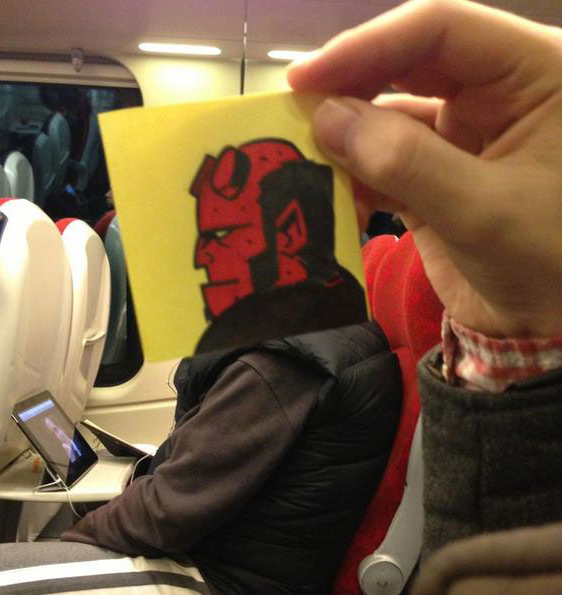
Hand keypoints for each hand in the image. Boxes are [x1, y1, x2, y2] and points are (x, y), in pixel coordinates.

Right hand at [288, 0, 561, 337]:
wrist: (546, 329)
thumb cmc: (545, 265)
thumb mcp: (481, 210)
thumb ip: (406, 163)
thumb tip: (327, 119)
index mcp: (533, 74)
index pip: (442, 30)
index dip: (370, 47)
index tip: (308, 79)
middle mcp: (497, 93)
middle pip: (410, 63)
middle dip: (351, 86)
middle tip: (294, 110)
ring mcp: (465, 135)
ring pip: (391, 114)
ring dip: (347, 135)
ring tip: (300, 153)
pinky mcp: (439, 177)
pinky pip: (386, 161)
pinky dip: (354, 175)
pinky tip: (326, 190)